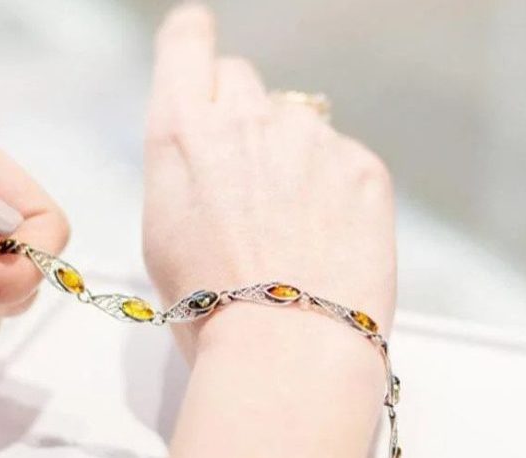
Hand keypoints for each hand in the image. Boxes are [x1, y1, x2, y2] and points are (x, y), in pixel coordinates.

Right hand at [142, 6, 395, 351]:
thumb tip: (208, 157)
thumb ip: (184, 169)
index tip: (199, 49)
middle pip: (244, 80)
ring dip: (291, 157)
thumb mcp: (162, 231)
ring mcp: (311, 138)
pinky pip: (342, 159)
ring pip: (297, 124)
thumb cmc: (210, 307)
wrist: (286, 349)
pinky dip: (334, 189)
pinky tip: (326, 240)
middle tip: (245, 180)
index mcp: (182, 130)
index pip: (187, 40)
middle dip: (240, 115)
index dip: (193, 41)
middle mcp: (247, 116)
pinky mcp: (363, 166)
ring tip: (290, 229)